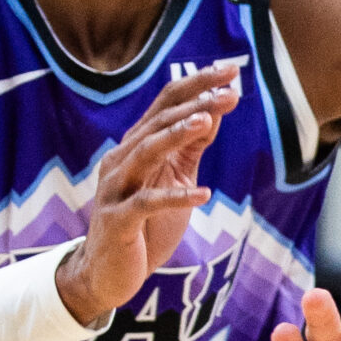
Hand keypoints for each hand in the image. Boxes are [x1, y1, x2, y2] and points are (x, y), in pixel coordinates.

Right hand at [55, 66, 241, 323]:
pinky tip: (204, 194)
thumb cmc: (146, 225)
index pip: (166, 104)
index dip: (197, 84)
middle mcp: (121, 160)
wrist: (109, 272)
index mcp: (136, 147)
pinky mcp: (118, 220)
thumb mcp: (173, 180)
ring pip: (145, 152)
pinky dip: (175, 197)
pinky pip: (147, 203)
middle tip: (228, 89)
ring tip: (206, 121)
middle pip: (156, 121)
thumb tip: (212, 110)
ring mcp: (115, 189)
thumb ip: (188, 148)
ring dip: (175, 135)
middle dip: (193, 102)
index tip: (232, 68)